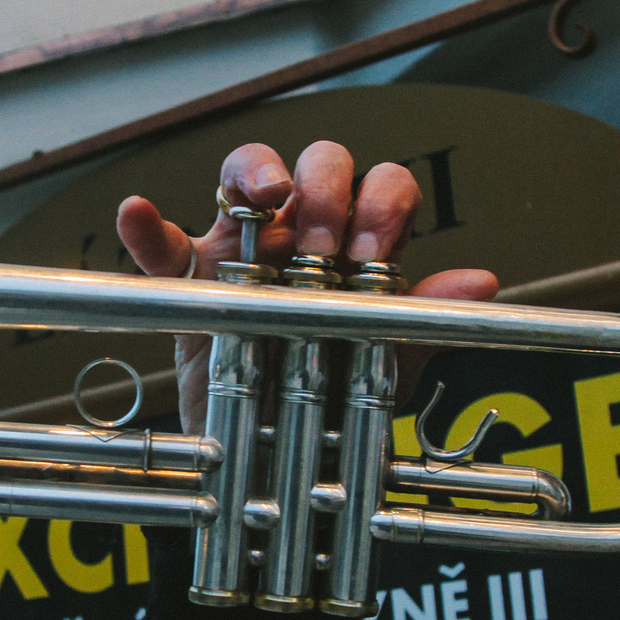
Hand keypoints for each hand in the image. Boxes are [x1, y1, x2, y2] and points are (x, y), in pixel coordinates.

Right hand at [115, 139, 497, 434]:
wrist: (276, 457)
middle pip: (318, 162)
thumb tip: (480, 281)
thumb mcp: (388, 363)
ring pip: (244, 175)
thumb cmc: (333, 399)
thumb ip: (426, 317)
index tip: (374, 250)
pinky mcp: (187, 282)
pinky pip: (160, 246)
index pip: (379, 187)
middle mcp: (303, 233)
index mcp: (357, 245)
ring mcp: (242, 250)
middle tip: (328, 243)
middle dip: (328, 187)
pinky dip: (145, 226)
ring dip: (257, 171)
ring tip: (265, 197)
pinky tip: (139, 213)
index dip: (381, 204)